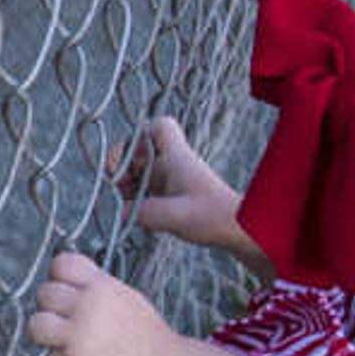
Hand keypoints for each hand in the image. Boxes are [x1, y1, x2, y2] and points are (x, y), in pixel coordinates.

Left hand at [24, 251, 242, 355]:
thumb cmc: (146, 338)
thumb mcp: (125, 297)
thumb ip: (95, 289)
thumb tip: (63, 285)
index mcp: (102, 286)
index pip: (61, 263)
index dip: (58, 277)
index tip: (66, 292)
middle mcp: (87, 306)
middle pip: (44, 294)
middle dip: (51, 308)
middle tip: (66, 323)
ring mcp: (78, 335)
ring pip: (36, 324)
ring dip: (45, 335)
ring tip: (64, 343)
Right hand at [110, 116, 261, 262]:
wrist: (234, 228)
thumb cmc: (213, 216)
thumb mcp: (173, 216)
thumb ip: (141, 212)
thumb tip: (120, 210)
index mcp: (176, 157)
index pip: (159, 126)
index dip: (139, 135)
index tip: (131, 158)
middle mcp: (171, 163)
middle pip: (137, 150)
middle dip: (123, 167)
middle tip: (120, 187)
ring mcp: (169, 177)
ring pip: (137, 170)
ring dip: (127, 185)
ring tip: (127, 203)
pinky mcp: (168, 193)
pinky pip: (143, 188)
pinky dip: (135, 198)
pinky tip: (137, 212)